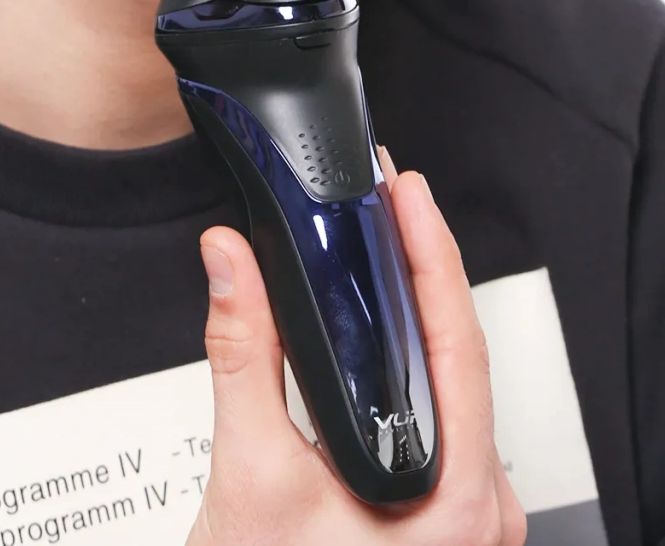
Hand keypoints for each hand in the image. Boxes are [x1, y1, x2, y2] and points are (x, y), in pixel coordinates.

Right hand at [187, 147, 526, 545]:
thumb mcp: (247, 472)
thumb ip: (241, 354)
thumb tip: (232, 263)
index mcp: (453, 505)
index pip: (459, 346)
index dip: (432, 255)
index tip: (406, 194)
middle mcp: (477, 511)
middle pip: (463, 355)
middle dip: (424, 266)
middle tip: (391, 198)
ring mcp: (464, 515)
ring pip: (452, 383)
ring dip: (416, 307)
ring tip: (385, 242)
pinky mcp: (440, 510)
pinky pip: (439, 411)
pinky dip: (409, 351)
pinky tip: (382, 319)